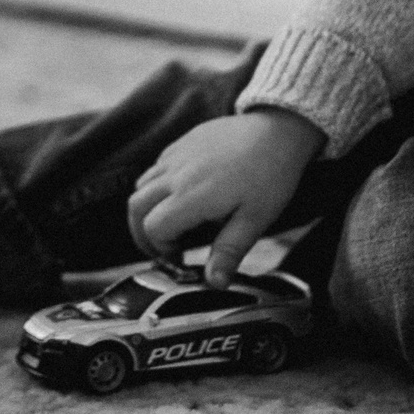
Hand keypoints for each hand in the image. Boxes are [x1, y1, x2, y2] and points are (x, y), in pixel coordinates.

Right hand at [127, 109, 324, 286]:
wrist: (278, 130)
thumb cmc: (270, 174)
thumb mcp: (255, 220)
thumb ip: (229, 251)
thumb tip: (214, 283)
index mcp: (192, 195)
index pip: (153, 228)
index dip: (161, 249)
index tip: (181, 258)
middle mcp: (176, 173)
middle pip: (136, 207)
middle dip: (142, 233)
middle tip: (164, 248)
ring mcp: (176, 155)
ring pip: (141, 186)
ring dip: (148, 209)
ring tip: (173, 224)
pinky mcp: (182, 143)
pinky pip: (156, 168)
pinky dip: (157, 188)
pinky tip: (183, 197)